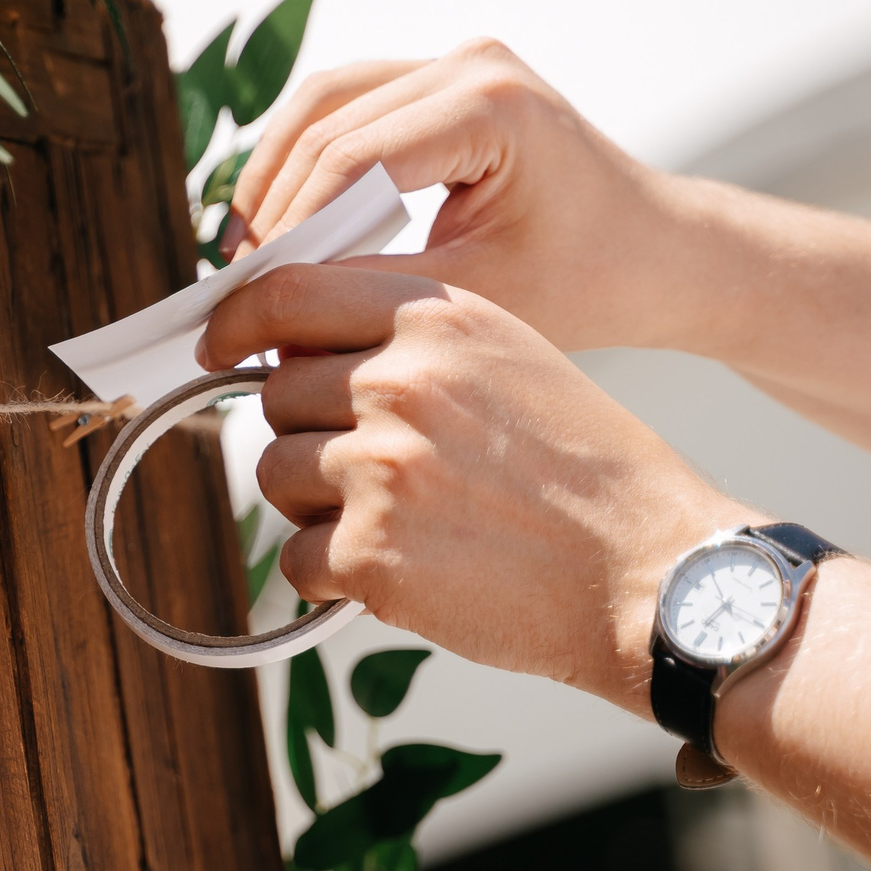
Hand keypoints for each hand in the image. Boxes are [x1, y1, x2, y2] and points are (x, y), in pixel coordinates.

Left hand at [197, 263, 746, 709]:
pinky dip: (336, 577)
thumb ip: (407, 342)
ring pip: (275, 476)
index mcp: (438, 317)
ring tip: (412, 523)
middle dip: (309, 435)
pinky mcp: (368, 552)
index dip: (239, 322)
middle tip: (387, 473)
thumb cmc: (587, 475)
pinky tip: (411, 572)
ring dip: (320, 508)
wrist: (652, 575)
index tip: (219, 346)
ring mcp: (379, 466)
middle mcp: (399, 380)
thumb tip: (292, 351)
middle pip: (276, 395)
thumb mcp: (508, 359)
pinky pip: (295, 558)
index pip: (285, 292)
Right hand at [226, 41, 697, 353]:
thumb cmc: (590, 280)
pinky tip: (283, 222)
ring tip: (248, 253)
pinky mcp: (441, 83)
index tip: (248, 296)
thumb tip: (274, 301)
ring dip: (276, 174)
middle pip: (325, 118)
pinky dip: (306, 161)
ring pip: (323, 102)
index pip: (351, 157)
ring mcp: (455, 63)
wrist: (655, 252)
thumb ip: (373, 287)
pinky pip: (347, 107)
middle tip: (235, 281)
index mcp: (490, 104)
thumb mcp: (477, 297)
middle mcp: (471, 62)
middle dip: (272, 203)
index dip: (289, 228)